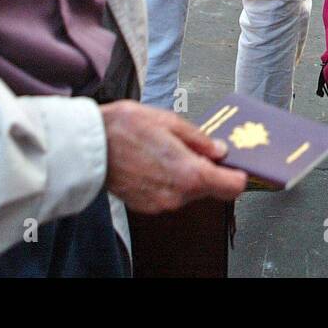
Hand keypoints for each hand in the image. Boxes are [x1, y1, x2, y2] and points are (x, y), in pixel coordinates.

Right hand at [101, 100, 246, 213]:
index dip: (239, 175)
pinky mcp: (146, 206)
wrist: (89, 145)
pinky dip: (169, 181)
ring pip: (190, 192)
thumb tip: (219, 150)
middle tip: (200, 149)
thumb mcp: (170, 122)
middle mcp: (177, 195)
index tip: (238, 166)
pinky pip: (169, 195)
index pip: (233, 187)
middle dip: (209, 170)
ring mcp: (160, 204)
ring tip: (170, 151)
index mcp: (189, 174)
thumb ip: (200, 139)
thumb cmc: (125, 128)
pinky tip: (156, 162)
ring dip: (188, 175)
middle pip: (211, 188)